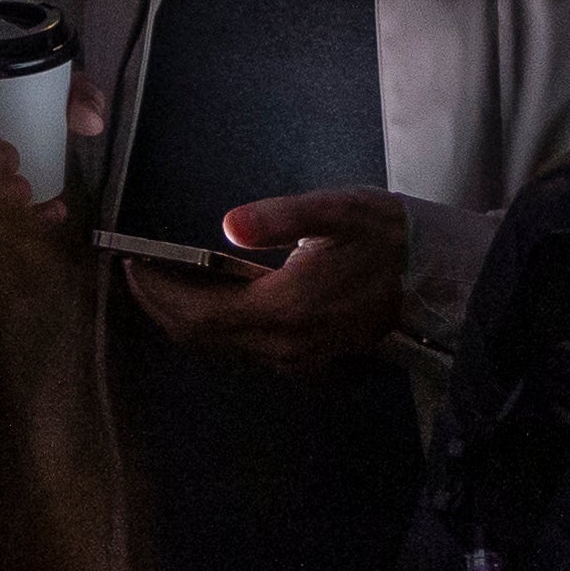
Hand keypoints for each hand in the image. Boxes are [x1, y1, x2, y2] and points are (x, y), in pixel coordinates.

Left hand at [125, 187, 408, 365]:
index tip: (132, 264)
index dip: (159, 293)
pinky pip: (244, 347)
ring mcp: (296, 358)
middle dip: (163, 305)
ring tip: (166, 277)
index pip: (199, 313)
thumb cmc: (386, 235)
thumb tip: (228, 226)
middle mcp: (284, 345)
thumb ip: (279, 218)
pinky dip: (216, 323)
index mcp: (284, 308)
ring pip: (222, 345)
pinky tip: (211, 294)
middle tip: (139, 270)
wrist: (437, 277)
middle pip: (202, 336)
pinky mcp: (307, 359)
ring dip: (188, 315)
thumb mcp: (336, 211)